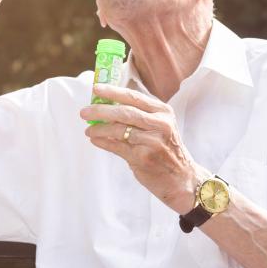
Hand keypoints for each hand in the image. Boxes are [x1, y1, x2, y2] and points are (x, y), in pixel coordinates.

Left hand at [80, 84, 201, 213]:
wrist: (181, 178)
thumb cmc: (167, 149)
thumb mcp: (161, 127)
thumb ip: (140, 115)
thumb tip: (108, 105)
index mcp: (163, 112)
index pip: (134, 97)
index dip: (113, 91)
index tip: (96, 89)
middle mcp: (160, 124)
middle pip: (124, 112)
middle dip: (101, 111)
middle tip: (84, 112)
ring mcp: (152, 141)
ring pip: (119, 130)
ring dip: (99, 129)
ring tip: (89, 130)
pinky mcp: (143, 158)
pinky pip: (117, 146)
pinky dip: (103, 142)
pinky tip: (95, 139)